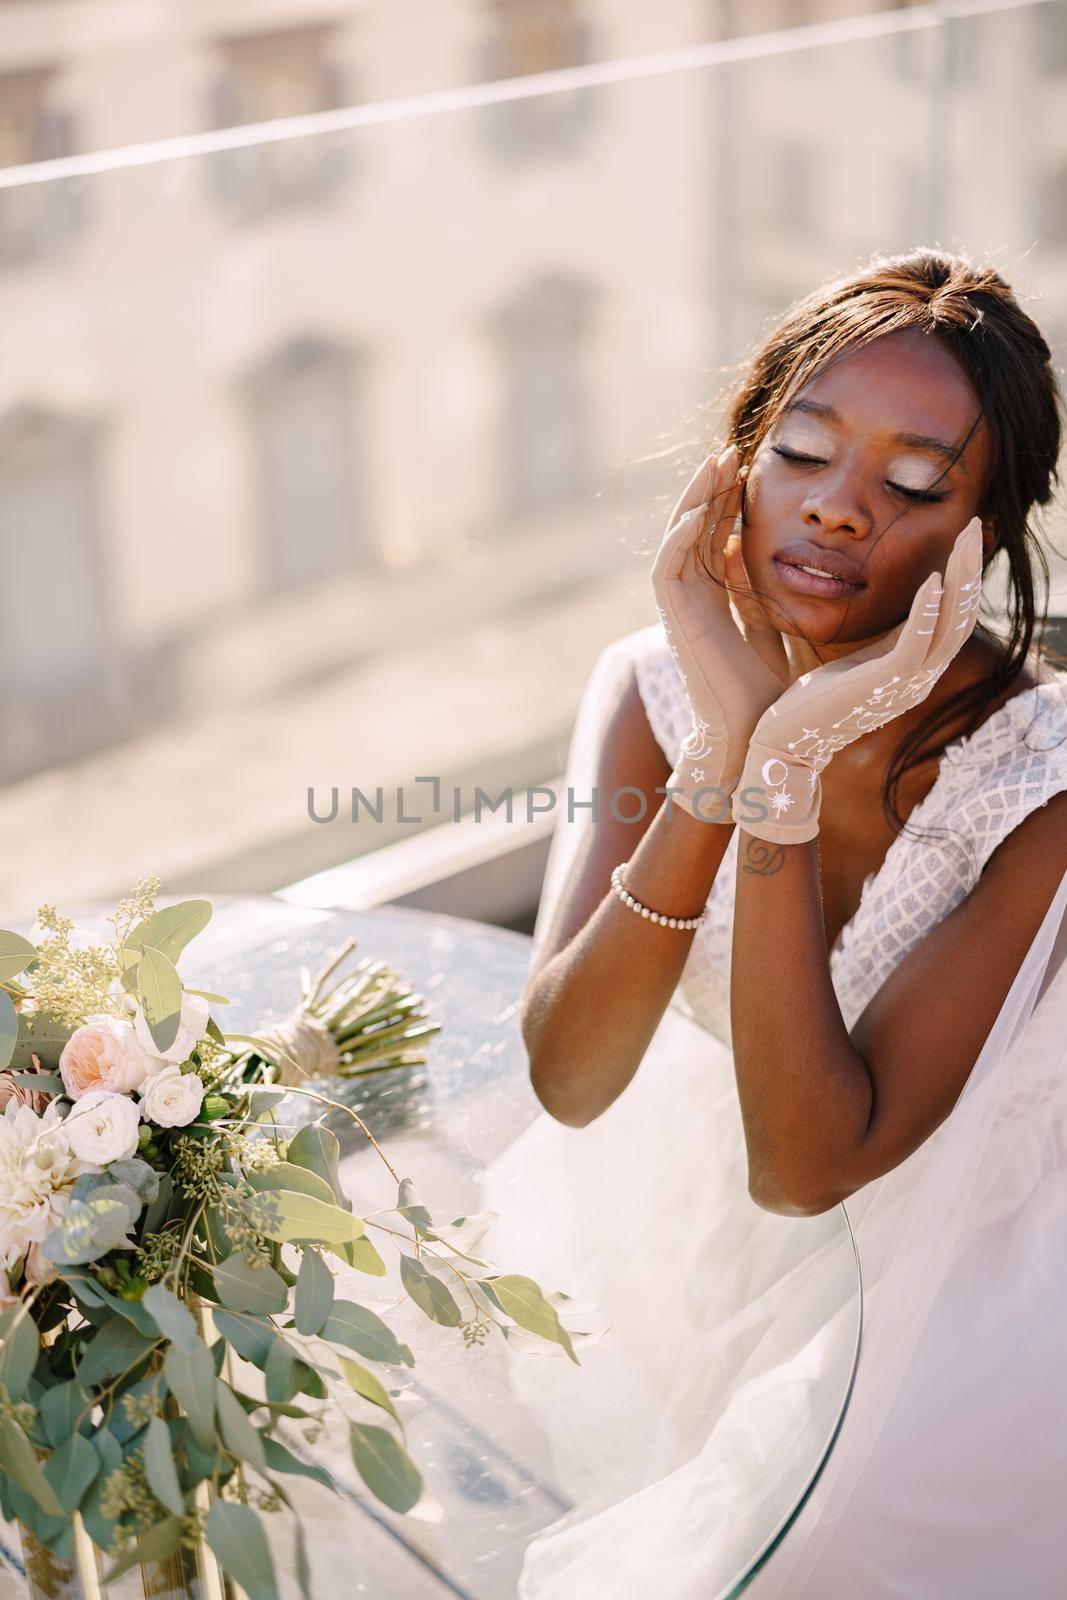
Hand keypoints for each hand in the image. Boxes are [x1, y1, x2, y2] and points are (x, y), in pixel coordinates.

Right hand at [652, 444, 793, 819]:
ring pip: (677, 538)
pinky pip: (667, 569)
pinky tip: (702, 513)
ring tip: (716, 464)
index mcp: (715, 598)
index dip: (729, 501)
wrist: (755, 737)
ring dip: (693, 500)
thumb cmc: (769, 695)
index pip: (716, 535)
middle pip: (695, 527)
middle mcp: (693, 598)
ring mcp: (680, 608)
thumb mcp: (772, 626)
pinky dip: (681, 539)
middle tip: (731, 450)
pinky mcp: (675, 621)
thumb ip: (759, 591)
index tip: (750, 467)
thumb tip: (755, 553)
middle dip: (711, 488)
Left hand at [731, 518, 983, 843]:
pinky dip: (926, 612)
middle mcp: (920, 678)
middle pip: (962, 617)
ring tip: (962, 540)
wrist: (785, 744)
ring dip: (958, 580)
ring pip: (949, 627)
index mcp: (915, 669)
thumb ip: (884, 635)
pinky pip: (914, 644)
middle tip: (973, 525)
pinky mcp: (881, 685)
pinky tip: (931, 581)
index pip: (954, 618)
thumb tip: (897, 602)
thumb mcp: (859, 659)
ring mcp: (905, 684)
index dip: (964, 577)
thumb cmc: (813, 702)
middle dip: (970, 569)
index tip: (964, 537)